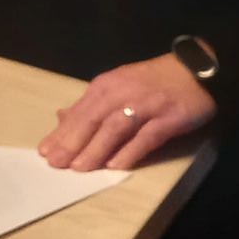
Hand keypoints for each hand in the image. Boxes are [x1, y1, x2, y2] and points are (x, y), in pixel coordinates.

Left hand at [40, 53, 214, 170]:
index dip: (61, 133)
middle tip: (55, 163)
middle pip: (92, 120)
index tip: (44, 152)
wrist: (194, 70)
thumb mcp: (117, 86)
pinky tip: (116, 166)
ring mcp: (145, 105)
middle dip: (71, 142)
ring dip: (95, 149)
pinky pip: (146, 137)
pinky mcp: (168, 118)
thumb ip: (92, 105)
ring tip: (79, 168)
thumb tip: (61, 118)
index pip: (79, 113)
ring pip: (114, 129)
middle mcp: (121, 93)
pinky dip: (130, 151)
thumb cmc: (152, 82)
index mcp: (105, 86)